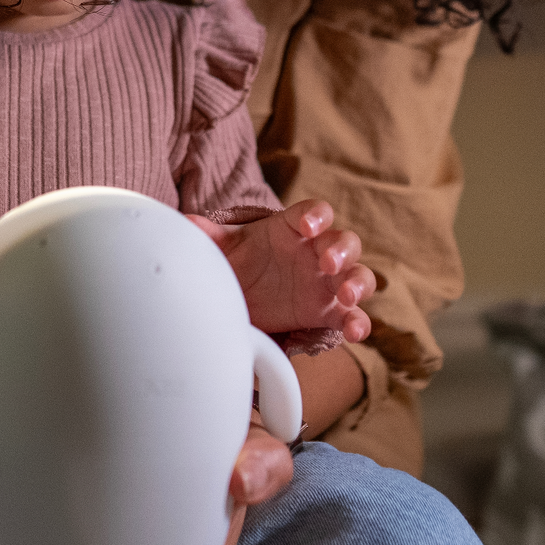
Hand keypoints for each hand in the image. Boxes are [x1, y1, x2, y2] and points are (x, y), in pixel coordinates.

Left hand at [188, 200, 374, 343]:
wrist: (243, 298)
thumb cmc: (242, 263)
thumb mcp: (226, 250)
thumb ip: (209, 237)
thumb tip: (185, 222)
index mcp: (295, 229)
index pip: (316, 212)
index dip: (317, 216)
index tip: (307, 226)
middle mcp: (317, 253)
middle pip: (345, 242)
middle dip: (342, 250)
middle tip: (328, 263)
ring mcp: (328, 282)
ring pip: (359, 275)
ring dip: (357, 283)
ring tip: (345, 295)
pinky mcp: (330, 312)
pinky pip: (353, 316)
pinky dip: (358, 323)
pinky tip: (354, 332)